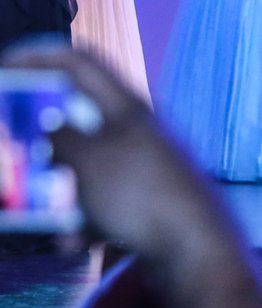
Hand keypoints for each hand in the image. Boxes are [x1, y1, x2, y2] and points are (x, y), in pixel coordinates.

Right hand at [0, 42, 240, 267]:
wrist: (197, 251)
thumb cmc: (141, 195)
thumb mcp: (88, 160)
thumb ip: (61, 136)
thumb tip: (53, 126)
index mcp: (127, 107)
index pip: (78, 62)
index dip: (37, 56)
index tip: (4, 66)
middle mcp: (139, 130)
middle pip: (78, 119)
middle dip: (41, 138)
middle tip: (16, 152)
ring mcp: (146, 165)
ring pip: (86, 167)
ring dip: (60, 188)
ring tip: (46, 213)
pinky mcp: (149, 200)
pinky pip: (104, 204)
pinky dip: (84, 221)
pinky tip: (74, 243)